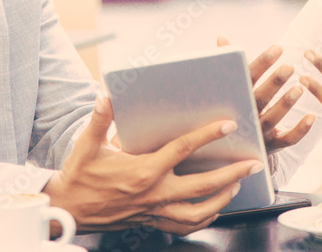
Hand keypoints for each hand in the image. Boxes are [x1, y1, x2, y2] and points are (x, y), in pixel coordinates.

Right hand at [44, 95, 262, 234]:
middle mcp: (154, 193)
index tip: (228, 125)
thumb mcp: (87, 144)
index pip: (183, 149)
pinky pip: (185, 225)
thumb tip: (107, 95)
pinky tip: (214, 208)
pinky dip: (204, 218)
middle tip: (253, 163)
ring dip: (223, 198)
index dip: (208, 135)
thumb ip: (100, 118)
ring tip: (238, 185)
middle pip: (203, 185)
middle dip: (232, 174)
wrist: (68, 208)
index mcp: (143, 170)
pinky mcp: (151, 221)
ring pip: (199, 210)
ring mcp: (155, 211)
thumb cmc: (79, 175)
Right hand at [217, 36, 314, 152]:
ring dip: (286, 104)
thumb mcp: (227, 88)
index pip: (248, 76)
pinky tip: (312, 116)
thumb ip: (227, 64)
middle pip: (260, 98)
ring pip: (273, 119)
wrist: (225, 150)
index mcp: (235, 97)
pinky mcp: (271, 147)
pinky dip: (300, 130)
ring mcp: (257, 133)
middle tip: (290, 67)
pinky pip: (287, 140)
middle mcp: (245, 115)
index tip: (278, 47)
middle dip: (275, 82)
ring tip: (300, 88)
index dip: (262, 62)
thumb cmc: (231, 108)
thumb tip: (221, 37)